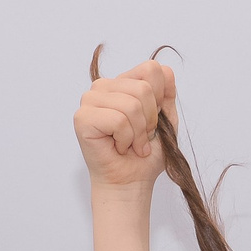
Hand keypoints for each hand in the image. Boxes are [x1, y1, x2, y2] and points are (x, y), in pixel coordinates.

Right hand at [74, 60, 173, 189]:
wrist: (132, 181)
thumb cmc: (145, 154)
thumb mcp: (166, 119)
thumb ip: (167, 93)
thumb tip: (166, 69)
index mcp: (123, 82)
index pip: (151, 69)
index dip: (160, 99)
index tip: (153, 121)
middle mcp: (104, 86)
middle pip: (144, 88)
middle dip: (150, 120)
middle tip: (140, 137)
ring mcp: (90, 100)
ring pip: (131, 104)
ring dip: (138, 133)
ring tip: (131, 144)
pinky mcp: (83, 117)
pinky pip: (118, 120)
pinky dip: (126, 139)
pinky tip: (118, 147)